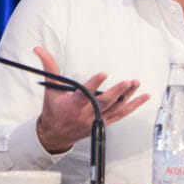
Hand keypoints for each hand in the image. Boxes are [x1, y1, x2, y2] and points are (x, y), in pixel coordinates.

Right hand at [32, 46, 149, 153]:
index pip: (84, 94)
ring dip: (128, 97)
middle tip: (128, 81)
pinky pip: (122, 114)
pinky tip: (144, 96)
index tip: (103, 74)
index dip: (94, 84)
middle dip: (117, 92)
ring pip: (115, 109)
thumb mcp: (50, 88)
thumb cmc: (54, 109)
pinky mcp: (105, 123)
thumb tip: (38, 49)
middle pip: (103, 104)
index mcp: (72, 106)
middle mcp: (85, 115)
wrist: (56, 134)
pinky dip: (134, 106)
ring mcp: (97, 121)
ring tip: (136, 84)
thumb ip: (49, 67)